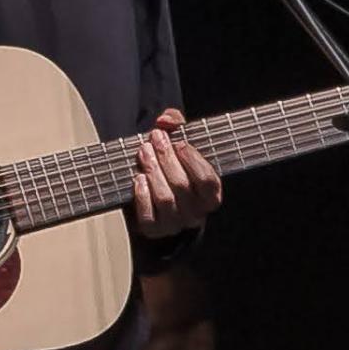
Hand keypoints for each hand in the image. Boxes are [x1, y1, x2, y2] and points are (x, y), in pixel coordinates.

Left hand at [132, 110, 222, 238]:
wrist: (158, 203)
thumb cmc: (174, 168)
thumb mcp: (180, 145)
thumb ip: (177, 124)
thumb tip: (166, 119)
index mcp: (211, 195)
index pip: (207, 180)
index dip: (192, 159)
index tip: (179, 141)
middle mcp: (196, 213)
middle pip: (182, 185)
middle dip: (166, 158)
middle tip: (155, 139)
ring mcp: (175, 224)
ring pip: (165, 199)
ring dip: (153, 172)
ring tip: (144, 153)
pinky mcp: (155, 230)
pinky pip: (148, 217)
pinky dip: (142, 196)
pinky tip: (138, 179)